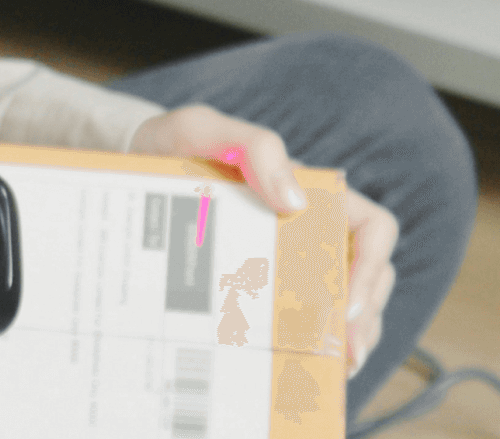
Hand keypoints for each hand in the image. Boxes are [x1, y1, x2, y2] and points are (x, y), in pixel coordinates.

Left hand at [128, 105, 398, 378]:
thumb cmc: (170, 144)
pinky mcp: (251, 285)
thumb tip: (295, 200)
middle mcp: (304, 230)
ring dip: (341, 341)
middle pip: (365, 279)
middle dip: (361, 321)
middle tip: (339, 357)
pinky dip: (300, 347)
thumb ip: (255, 148)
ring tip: (322, 370)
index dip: (372, 268)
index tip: (345, 305)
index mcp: (308, 192)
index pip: (372, 229)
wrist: (126, 165)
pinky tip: (286, 367)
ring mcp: (281, 260)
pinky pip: (290, 320)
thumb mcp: (203, 130)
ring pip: (338, 306)